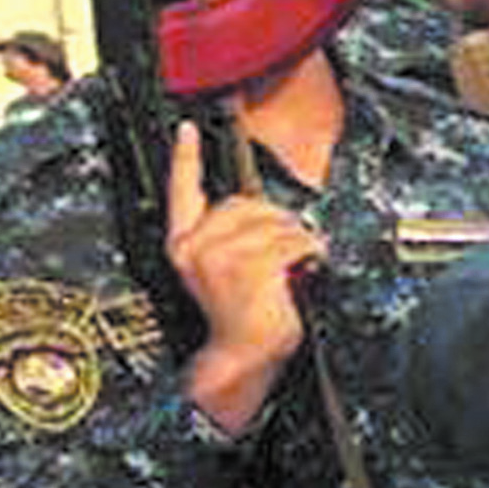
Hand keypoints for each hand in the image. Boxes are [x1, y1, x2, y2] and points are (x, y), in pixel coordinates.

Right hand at [164, 124, 323, 432]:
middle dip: (275, 221)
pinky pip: (291, 241)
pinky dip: (307, 252)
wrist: (243, 356)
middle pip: (245, 203)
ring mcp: (219, 255)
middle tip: (285, 252)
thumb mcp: (226, 272)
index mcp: (184, 244)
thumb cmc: (242, 318)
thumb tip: (263, 213)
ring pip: (274, 222)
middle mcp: (194, 246)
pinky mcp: (246, 266)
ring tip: (294, 268)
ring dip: (295, 241)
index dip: (185, 157)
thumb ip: (232, 238)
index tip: (187, 131)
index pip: (181, 190)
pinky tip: (303, 270)